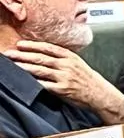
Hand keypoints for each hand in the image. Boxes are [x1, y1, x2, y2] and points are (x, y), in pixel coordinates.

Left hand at [5, 41, 123, 122]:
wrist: (99, 93)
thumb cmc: (88, 79)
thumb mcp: (78, 63)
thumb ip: (63, 59)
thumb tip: (44, 55)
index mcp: (71, 57)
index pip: (49, 48)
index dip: (33, 45)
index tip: (20, 44)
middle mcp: (67, 65)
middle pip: (41, 58)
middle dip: (23, 55)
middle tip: (9, 53)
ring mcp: (64, 77)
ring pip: (40, 70)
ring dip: (24, 67)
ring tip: (12, 65)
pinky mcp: (62, 89)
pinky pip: (44, 84)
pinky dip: (32, 82)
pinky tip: (23, 80)